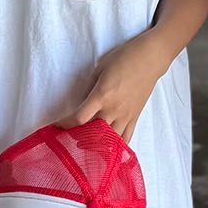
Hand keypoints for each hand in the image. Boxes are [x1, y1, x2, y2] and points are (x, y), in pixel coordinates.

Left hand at [63, 31, 165, 146]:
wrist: (150, 59)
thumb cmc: (124, 58)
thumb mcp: (100, 68)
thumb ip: (90, 88)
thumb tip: (83, 102)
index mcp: (102, 95)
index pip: (80, 118)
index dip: (65, 124)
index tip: (57, 125)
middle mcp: (114, 109)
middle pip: (93, 133)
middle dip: (78, 137)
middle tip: (69, 137)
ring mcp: (126, 116)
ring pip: (110, 141)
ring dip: (97, 145)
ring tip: (86, 145)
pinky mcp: (135, 117)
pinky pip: (126, 138)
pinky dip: (116, 146)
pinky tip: (107, 149)